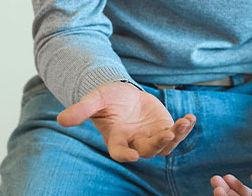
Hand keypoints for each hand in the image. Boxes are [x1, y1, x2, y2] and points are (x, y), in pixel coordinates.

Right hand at [57, 81, 195, 161]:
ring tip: (184, 123)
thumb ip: (81, 110)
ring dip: (176, 136)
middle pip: (147, 150)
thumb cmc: (107, 99)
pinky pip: (177, 132)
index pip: (120, 152)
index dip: (126, 155)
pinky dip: (185, 127)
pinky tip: (191, 118)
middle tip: (167, 134)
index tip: (132, 156)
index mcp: (117, 139)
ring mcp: (152, 136)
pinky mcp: (164, 127)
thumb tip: (61, 119)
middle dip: (157, 143)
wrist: (123, 94)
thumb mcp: (94, 101)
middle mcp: (136, 142)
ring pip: (166, 144)